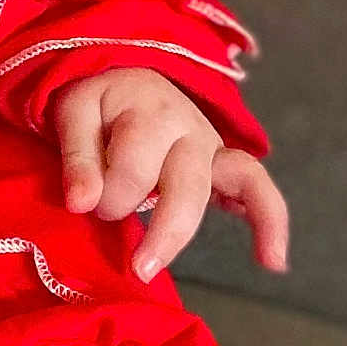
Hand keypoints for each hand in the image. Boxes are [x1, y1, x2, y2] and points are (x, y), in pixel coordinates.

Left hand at [51, 66, 289, 282]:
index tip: (85, 203)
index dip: (107, 197)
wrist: (124, 76)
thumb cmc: (98, 101)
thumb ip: (78, 158)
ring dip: (220, 229)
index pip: (133, 172)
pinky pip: (259, 189)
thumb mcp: (74, 113)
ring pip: (231, 187)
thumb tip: (81, 203)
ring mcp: (212, 147)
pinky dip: (270, 221)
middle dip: (161, 233)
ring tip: (238, 265)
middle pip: (185, 188)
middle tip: (137, 270)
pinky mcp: (224, 165)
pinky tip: (271, 260)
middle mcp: (191, 128)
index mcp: (151, 112)